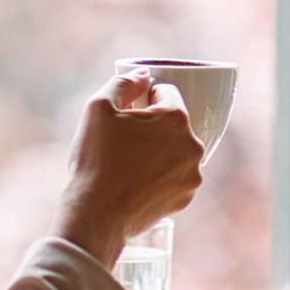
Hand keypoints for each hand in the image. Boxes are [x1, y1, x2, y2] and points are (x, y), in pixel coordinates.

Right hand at [55, 72, 204, 266]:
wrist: (96, 213)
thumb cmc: (96, 159)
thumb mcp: (99, 107)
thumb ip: (124, 82)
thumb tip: (144, 75)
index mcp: (176, 118)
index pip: (165, 92)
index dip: (142, 99)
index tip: (125, 115)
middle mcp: (193, 145)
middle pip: (173, 123)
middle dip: (151, 126)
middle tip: (123, 141)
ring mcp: (192, 174)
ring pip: (174, 150)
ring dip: (158, 151)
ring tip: (128, 164)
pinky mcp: (184, 198)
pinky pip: (174, 176)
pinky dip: (159, 176)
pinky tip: (136, 182)